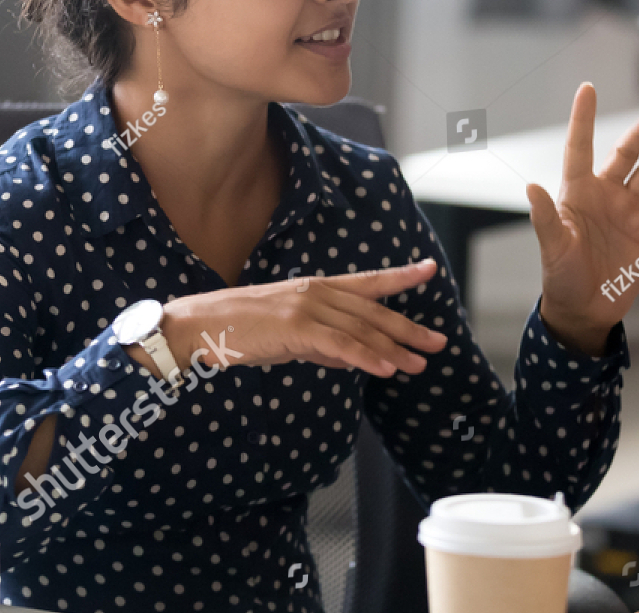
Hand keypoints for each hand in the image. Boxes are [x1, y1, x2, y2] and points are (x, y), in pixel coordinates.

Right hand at [128, 259, 448, 379]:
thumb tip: (350, 356)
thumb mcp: (289, 334)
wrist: (200, 326)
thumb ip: (321, 342)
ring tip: (418, 365)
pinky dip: (365, 357)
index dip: (400, 277)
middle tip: (438, 342)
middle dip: (408, 329)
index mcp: (316, 288)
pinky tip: (384, 369)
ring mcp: (307, 307)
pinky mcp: (295, 328)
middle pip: (373, 312)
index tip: (429, 270)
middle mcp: (317, 292)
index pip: (367, 281)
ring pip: (361, 330)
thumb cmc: (241, 330)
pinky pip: (338, 345)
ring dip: (393, 349)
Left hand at [526, 83, 638, 354]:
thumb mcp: (552, 248)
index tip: (588, 88)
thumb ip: (545, 218)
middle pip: (623, 156)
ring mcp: (627, 211)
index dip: (583, 118)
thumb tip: (532, 187)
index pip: (579, 147)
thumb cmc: (561, 277)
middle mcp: (604, 196)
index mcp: (577, 193)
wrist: (585, 310)